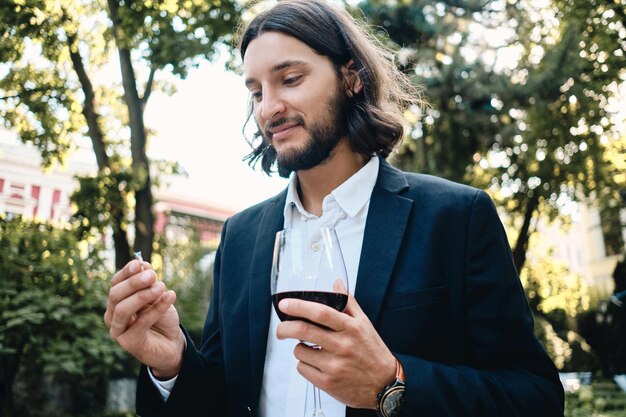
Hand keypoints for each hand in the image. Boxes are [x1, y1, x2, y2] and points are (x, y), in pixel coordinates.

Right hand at [104, 259, 184, 378]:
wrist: (172, 344)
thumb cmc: (161, 318)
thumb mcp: (157, 297)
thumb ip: (149, 283)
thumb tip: (142, 265)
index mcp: (117, 302)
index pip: (115, 284)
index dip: (126, 273)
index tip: (139, 264)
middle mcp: (112, 316)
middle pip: (115, 295)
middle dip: (133, 283)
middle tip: (153, 275)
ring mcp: (118, 330)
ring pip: (122, 310)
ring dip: (142, 295)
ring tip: (161, 287)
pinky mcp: (129, 343)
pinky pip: (141, 323)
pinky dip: (157, 308)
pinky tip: (170, 296)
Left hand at [276, 294, 396, 408]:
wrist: (384, 385)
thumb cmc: (373, 352)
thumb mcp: (365, 324)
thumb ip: (348, 303)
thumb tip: (336, 283)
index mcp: (351, 328)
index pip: (321, 312)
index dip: (299, 306)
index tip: (284, 304)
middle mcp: (342, 346)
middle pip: (303, 331)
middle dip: (284, 327)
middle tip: (281, 329)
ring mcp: (334, 365)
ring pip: (300, 351)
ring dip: (300, 348)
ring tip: (311, 349)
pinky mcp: (328, 382)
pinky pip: (302, 369)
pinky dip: (304, 364)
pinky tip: (317, 363)